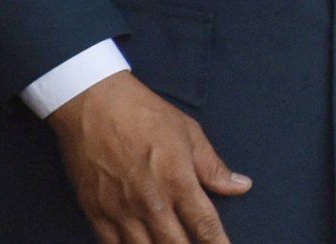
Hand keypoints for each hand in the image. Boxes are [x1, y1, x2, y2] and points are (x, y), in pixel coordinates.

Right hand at [48, 70, 250, 243]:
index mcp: (178, 181)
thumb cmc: (145, 115)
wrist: (94, 105)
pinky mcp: (95, 212)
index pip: (204, 224)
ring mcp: (121, 210)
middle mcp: (151, 202)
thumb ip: (213, 167)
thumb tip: (241, 186)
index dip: (217, 243)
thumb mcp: (189, 133)